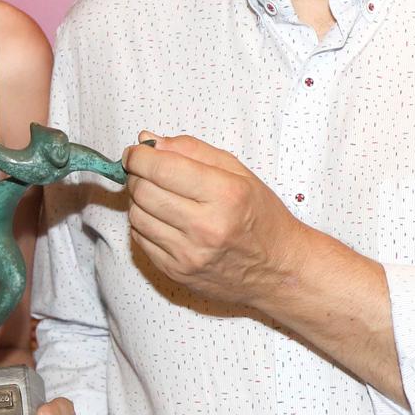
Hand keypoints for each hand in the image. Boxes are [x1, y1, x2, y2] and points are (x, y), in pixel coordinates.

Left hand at [124, 134, 301, 308]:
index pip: (162, 168)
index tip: (136, 152)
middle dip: (137, 175)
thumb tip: (148, 141)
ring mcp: (189, 254)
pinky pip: (140, 240)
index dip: (139, 155)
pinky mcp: (177, 272)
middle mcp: (206, 227)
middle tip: (146, 171)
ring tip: (158, 195)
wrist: (278, 270)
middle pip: (144, 191)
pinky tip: (163, 219)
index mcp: (225, 194)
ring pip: (137, 216)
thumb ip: (192, 150)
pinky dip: (144, 224)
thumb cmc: (261, 217)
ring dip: (139, 200)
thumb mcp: (238, 173)